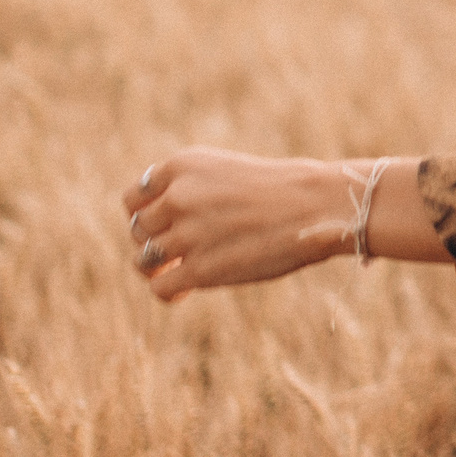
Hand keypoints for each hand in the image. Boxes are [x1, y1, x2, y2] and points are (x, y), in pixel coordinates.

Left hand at [123, 148, 353, 302]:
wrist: (321, 206)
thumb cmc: (285, 189)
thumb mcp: (228, 172)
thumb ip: (190, 191)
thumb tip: (159, 228)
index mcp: (182, 165)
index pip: (133, 198)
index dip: (146, 215)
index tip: (165, 225)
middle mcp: (178, 197)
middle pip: (137, 230)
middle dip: (155, 241)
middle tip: (181, 250)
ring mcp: (186, 234)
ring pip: (144, 260)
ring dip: (159, 268)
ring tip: (182, 270)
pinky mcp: (200, 270)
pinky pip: (160, 288)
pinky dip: (169, 291)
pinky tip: (186, 290)